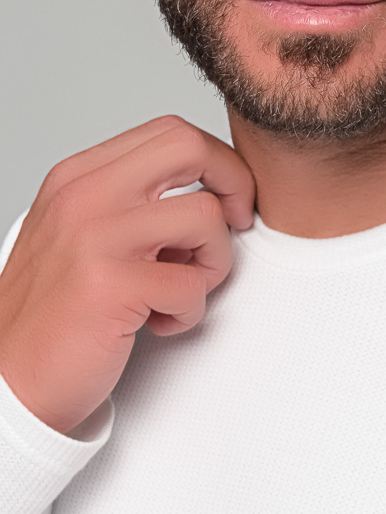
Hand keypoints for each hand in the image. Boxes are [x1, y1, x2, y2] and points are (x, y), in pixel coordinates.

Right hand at [0, 117, 254, 434]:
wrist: (9, 381)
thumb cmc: (54, 314)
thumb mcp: (82, 234)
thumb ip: (133, 203)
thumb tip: (212, 191)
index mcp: (78, 177)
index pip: (169, 132)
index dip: (217, 163)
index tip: (227, 201)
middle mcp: (83, 196)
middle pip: (190, 147)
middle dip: (234, 185)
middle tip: (234, 227)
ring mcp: (94, 237)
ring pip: (206, 217)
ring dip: (212, 264)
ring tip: (178, 292)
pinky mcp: (110, 286)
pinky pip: (193, 285)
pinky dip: (189, 313)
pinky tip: (156, 323)